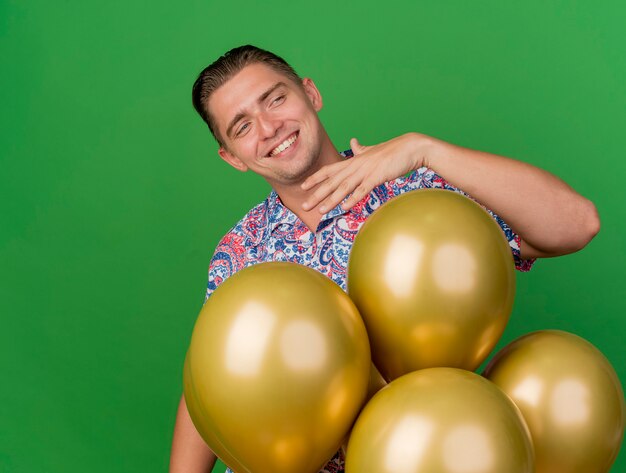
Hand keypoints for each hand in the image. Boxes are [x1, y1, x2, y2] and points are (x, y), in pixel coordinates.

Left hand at [301, 133, 428, 212]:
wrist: (411, 148)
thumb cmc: (393, 151)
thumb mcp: (373, 150)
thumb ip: (361, 148)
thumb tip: (353, 142)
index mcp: (354, 160)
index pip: (329, 170)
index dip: (315, 178)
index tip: (303, 187)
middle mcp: (356, 165)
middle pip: (332, 181)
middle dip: (317, 194)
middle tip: (304, 206)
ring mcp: (366, 171)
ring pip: (344, 187)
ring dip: (331, 200)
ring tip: (320, 211)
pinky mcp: (377, 176)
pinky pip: (362, 190)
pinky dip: (353, 198)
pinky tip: (344, 207)